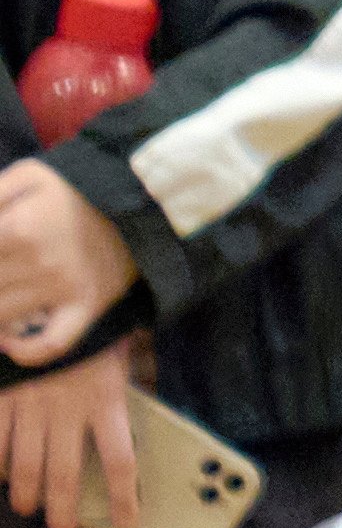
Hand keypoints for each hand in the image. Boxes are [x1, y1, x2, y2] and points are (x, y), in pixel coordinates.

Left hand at [0, 162, 142, 369]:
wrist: (142, 204)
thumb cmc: (76, 188)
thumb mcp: (27, 176)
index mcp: (18, 228)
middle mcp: (38, 264)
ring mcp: (62, 290)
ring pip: (1, 317)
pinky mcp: (85, 307)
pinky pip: (52, 343)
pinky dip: (26, 351)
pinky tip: (8, 343)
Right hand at [0, 339, 136, 527]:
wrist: (47, 295)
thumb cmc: (90, 328)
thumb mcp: (119, 357)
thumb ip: (121, 394)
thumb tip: (131, 434)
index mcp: (105, 400)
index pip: (120, 462)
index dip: (123, 499)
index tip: (126, 523)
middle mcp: (66, 408)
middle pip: (64, 474)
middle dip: (62, 510)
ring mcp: (29, 403)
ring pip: (25, 464)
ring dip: (25, 493)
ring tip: (27, 508)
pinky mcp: (2, 394)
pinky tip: (0, 476)